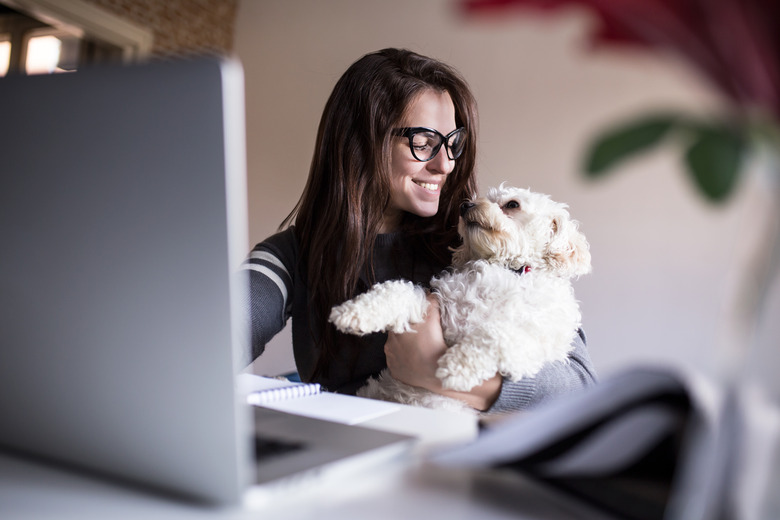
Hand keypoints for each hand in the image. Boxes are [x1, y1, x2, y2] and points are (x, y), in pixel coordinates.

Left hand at [384, 295, 501, 410]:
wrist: (435, 374)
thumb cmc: (433, 347)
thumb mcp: (433, 320)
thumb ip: (430, 304)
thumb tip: (429, 294)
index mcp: (396, 331)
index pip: (398, 320)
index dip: (406, 320)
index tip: (414, 322)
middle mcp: (389, 345)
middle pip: (397, 334)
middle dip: (407, 333)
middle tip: (420, 335)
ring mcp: (392, 361)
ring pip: (396, 349)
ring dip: (406, 347)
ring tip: (420, 348)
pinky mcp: (396, 373)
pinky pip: (399, 364)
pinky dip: (406, 361)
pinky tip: (416, 360)